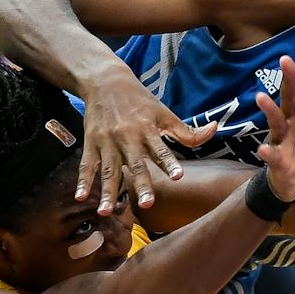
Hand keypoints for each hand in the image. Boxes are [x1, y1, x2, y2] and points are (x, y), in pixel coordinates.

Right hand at [77, 64, 215, 213]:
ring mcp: (107, 142)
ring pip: (108, 170)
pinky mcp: (91, 143)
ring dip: (107, 192)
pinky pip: (86, 165)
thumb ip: (187, 130)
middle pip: (136, 164)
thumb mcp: (164, 112)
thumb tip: (214, 129)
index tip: (178, 176)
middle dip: (141, 184)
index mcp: (147, 129)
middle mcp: (127, 137)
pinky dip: (83, 181)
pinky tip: (80, 197)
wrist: (105, 81)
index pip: (161, 149)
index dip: (170, 162)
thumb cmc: (139, 100)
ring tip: (107, 212)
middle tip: (147, 204)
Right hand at [254, 55, 294, 201]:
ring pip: (275, 119)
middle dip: (289, 79)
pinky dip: (267, 152)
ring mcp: (282, 137)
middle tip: (285, 59)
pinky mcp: (275, 157)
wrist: (294, 182)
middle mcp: (293, 121)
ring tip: (261, 97)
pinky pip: (271, 153)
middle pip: (290, 97)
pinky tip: (264, 149)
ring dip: (269, 109)